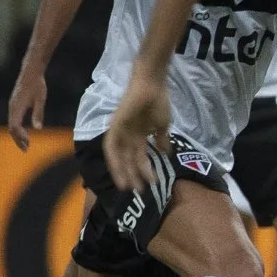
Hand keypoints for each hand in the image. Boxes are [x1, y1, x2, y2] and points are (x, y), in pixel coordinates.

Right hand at [7, 66, 44, 150]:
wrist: (30, 72)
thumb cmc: (37, 85)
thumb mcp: (40, 99)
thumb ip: (38, 114)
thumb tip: (38, 129)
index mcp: (17, 107)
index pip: (14, 126)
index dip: (20, 136)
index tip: (28, 144)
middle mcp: (12, 107)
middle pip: (11, 128)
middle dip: (18, 139)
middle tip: (26, 150)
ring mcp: (12, 106)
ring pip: (11, 124)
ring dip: (17, 135)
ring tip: (26, 144)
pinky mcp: (14, 104)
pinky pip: (13, 120)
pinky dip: (17, 128)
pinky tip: (24, 133)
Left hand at [102, 68, 171, 190]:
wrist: (152, 84)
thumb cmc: (158, 101)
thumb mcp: (162, 124)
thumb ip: (162, 138)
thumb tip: (166, 152)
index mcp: (139, 136)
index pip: (139, 157)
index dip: (144, 171)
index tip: (151, 184)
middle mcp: (127, 136)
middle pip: (128, 160)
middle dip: (133, 175)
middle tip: (139, 191)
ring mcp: (120, 132)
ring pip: (118, 157)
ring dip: (122, 172)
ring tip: (128, 186)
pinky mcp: (115, 126)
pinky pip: (111, 147)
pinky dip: (114, 160)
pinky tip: (119, 170)